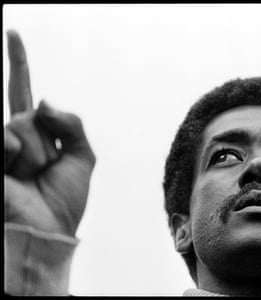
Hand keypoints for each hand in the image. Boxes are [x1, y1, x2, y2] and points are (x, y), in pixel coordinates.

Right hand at [4, 30, 95, 236]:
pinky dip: (19, 157)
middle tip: (45, 171)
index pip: (24, 91)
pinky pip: (6, 138)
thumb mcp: (84, 158)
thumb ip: (72, 123)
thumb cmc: (65, 201)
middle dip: (49, 143)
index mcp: (35, 135)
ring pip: (22, 124)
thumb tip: (43, 99)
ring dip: (37, 154)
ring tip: (30, 178)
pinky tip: (14, 178)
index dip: (19, 63)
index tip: (13, 33)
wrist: (49, 230)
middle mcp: (11, 136)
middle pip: (33, 112)